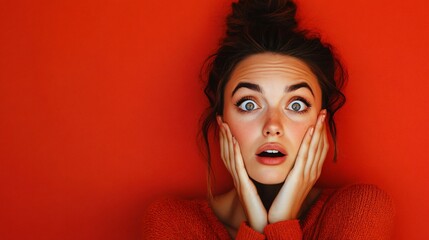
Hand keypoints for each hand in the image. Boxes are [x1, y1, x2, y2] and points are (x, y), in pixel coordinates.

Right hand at [217, 116, 267, 232]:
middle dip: (223, 135)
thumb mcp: (260, 187)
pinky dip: (234, 152)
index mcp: (242, 176)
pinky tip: (233, 141)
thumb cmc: (264, 207)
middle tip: (220, 119)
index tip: (226, 124)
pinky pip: (237, 166)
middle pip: (226, 151)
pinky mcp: (243, 185)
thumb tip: (266, 163)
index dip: (227, 138)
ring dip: (226, 139)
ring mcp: (239, 181)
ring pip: (229, 155)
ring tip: (224, 125)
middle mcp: (237, 177)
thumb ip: (258, 176)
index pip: (232, 153)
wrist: (264, 224)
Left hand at [268, 110, 328, 222]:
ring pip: (316, 147)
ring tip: (320, 115)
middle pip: (321, 145)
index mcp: (310, 173)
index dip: (321, 133)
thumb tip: (292, 161)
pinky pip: (305, 155)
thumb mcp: (291, 182)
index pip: (319, 149)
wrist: (281, 217)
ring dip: (318, 130)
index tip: (320, 119)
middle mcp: (312, 172)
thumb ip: (293, 171)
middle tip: (324, 112)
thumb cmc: (283, 200)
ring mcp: (307, 174)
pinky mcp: (299, 177)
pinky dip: (309, 141)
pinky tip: (310, 130)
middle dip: (323, 128)